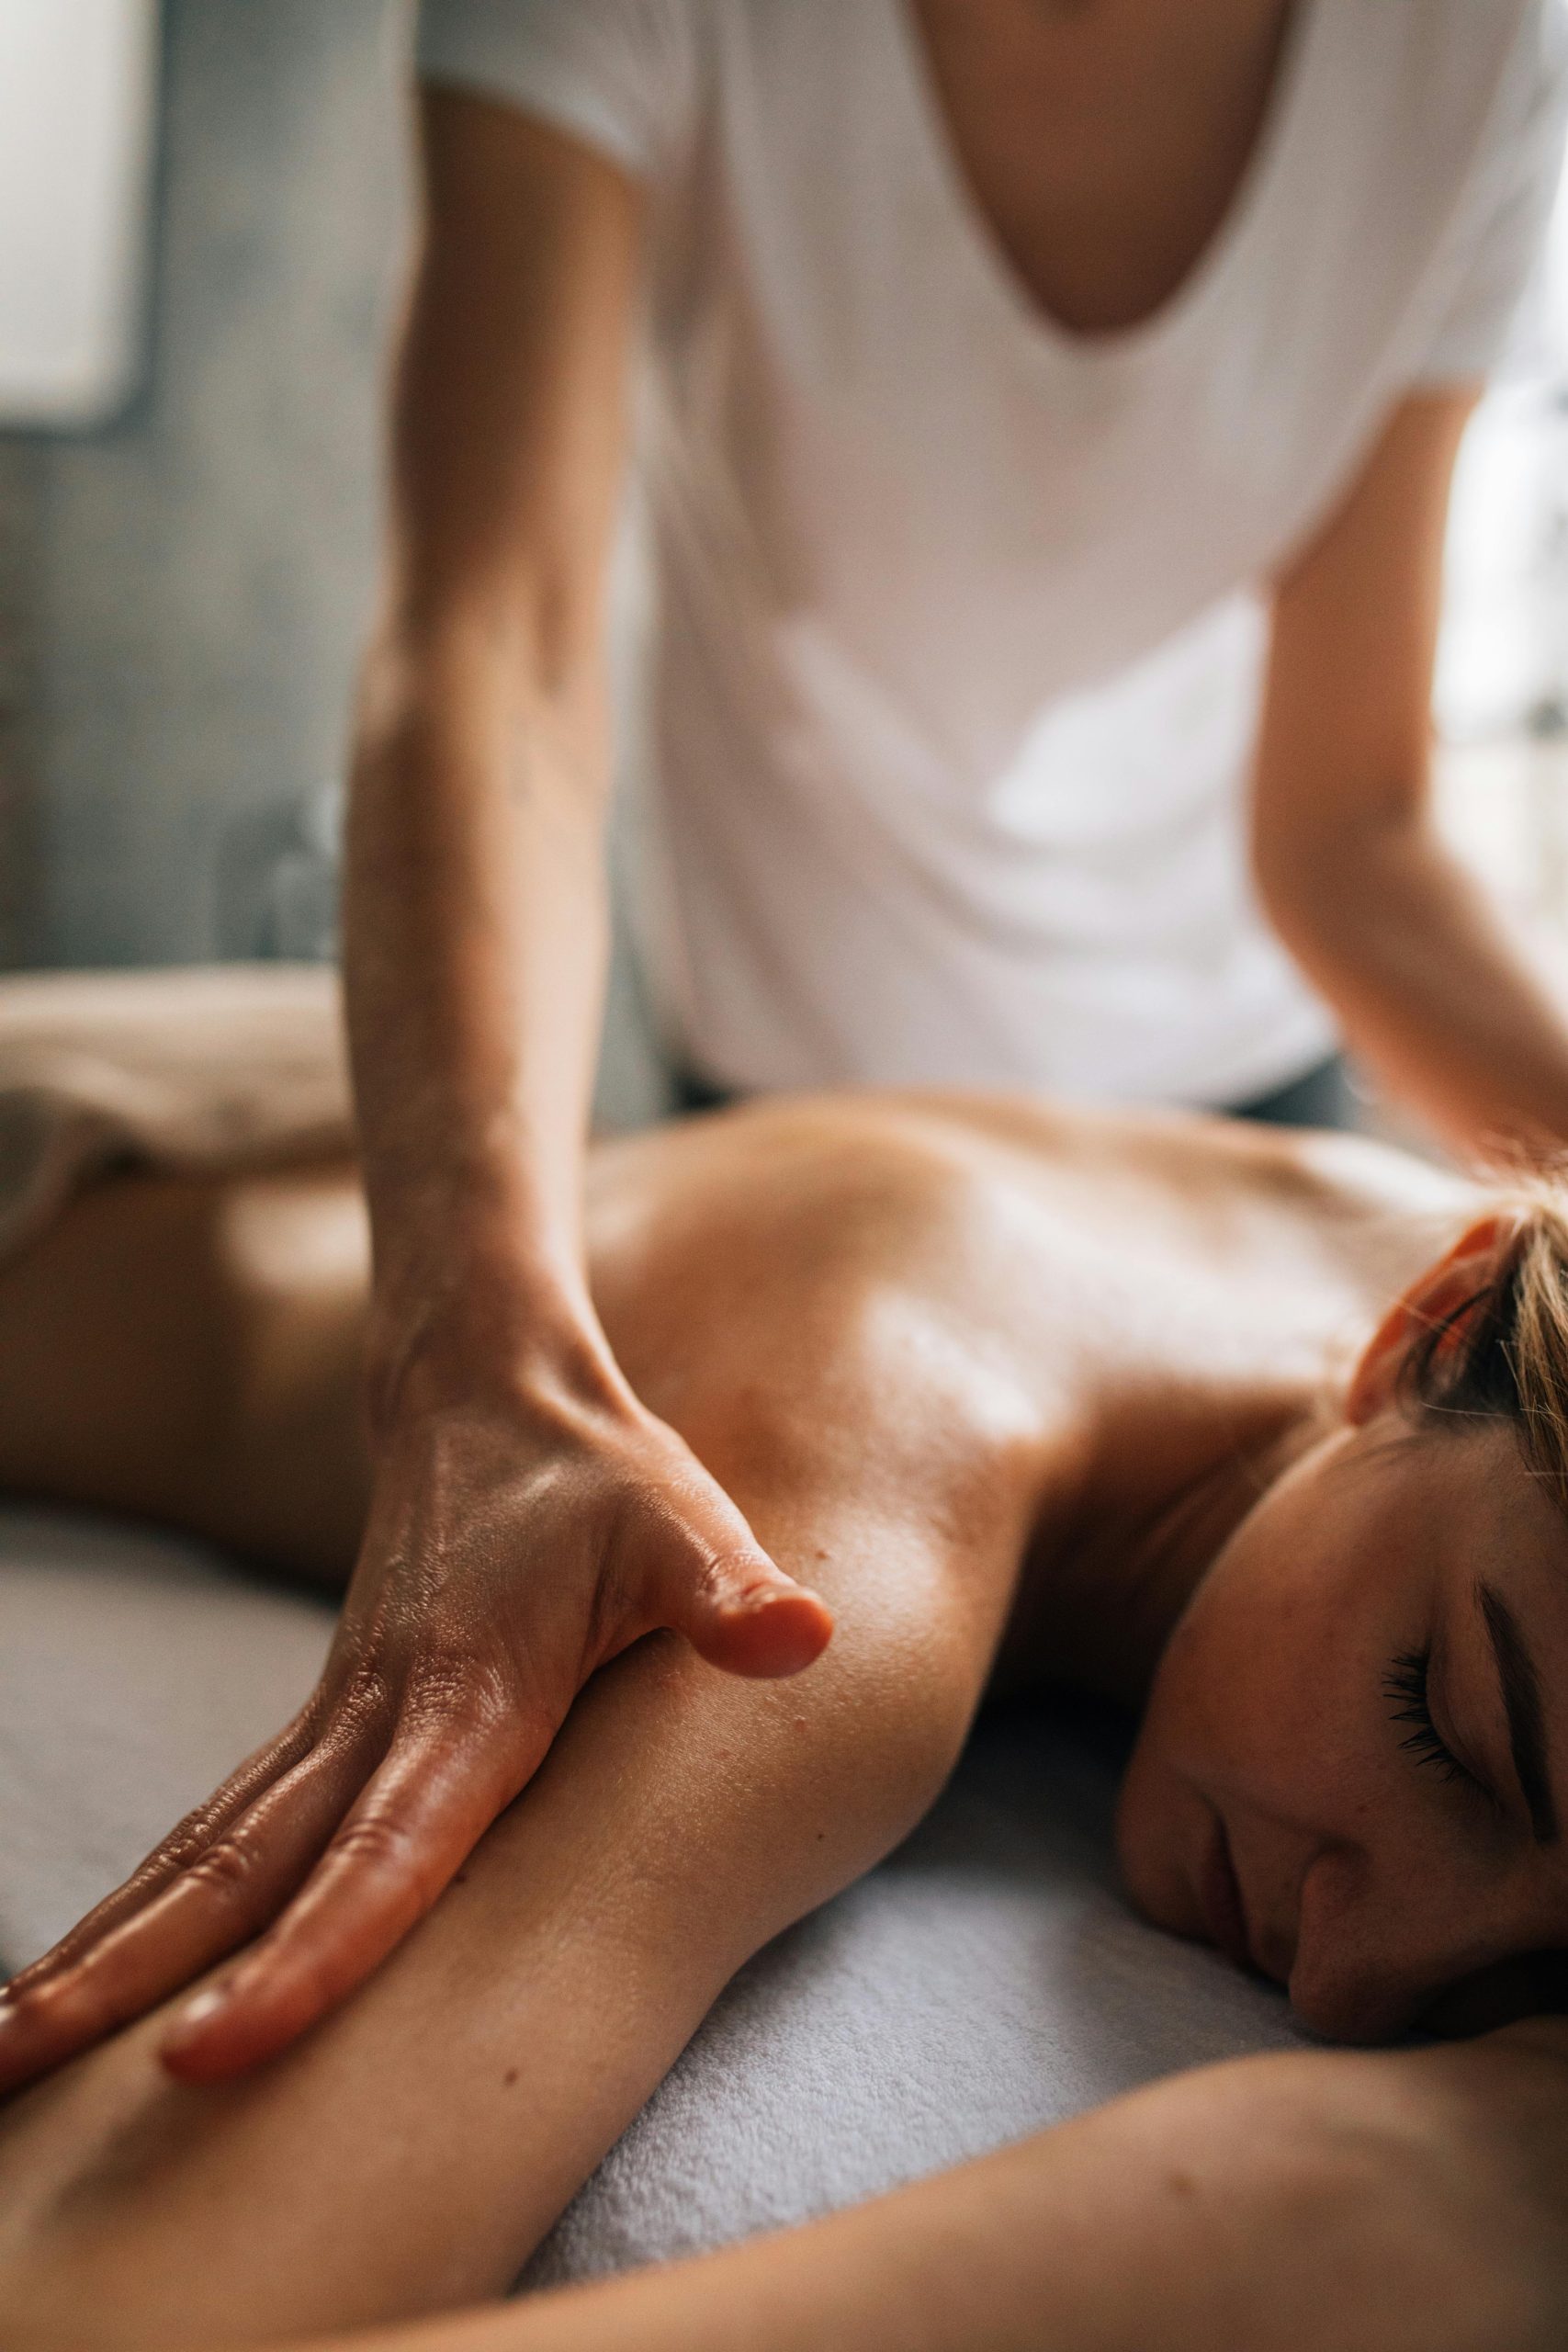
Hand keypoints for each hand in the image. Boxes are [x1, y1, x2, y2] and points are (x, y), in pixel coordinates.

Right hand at [0, 1383, 830, 2092]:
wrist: (494, 1394)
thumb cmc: (604, 1480)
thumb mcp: (684, 1527)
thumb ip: (729, 1594)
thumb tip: (805, 1639)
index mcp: (468, 1694)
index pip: (383, 1849)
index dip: (309, 1956)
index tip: (213, 2056)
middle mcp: (377, 1716)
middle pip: (242, 1865)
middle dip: (131, 1975)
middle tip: (14, 2072)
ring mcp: (337, 1718)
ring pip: (206, 1847)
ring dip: (108, 1941)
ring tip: (4, 2048)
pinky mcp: (328, 1722)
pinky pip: (221, 1826)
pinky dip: (149, 1899)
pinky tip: (91, 1968)